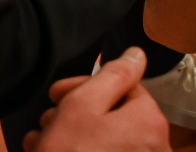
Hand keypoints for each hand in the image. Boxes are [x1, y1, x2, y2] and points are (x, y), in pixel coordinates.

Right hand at [24, 48, 168, 151]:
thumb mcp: (83, 107)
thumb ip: (112, 75)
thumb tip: (138, 54)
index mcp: (150, 122)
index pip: (123, 86)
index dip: (85, 85)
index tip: (57, 94)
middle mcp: (155, 148)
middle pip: (113, 116)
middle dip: (74, 114)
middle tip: (47, 120)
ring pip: (104, 142)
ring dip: (70, 137)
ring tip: (40, 143)